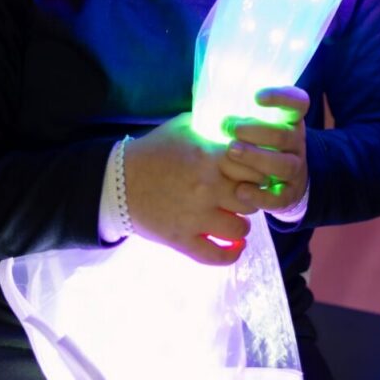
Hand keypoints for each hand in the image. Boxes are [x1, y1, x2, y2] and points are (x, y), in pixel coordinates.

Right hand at [124, 112, 258, 265]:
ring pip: (240, 229)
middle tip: (244, 196)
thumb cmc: (154, 149)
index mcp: (210, 158)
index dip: (260, 173)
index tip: (255, 174)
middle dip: (252, 198)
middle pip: (253, 200)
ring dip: (242, 225)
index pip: (256, 169)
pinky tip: (235, 247)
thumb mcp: (185, 126)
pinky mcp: (181, 240)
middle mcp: (207, 189)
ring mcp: (195, 217)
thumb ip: (214, 124)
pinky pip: (217, 256)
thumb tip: (242, 123)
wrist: (119, 179)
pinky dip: (231, 254)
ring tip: (235, 218)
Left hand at [218, 86, 308, 213]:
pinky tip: (240, 190)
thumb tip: (200, 91)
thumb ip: (233, 110)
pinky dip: (260, 195)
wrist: (277, 180)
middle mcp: (295, 143)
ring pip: (284, 165)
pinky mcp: (288, 194)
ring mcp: (295, 169)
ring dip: (257, 158)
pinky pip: (279, 197)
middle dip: (256, 131)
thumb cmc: (253, 143)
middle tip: (229, 127)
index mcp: (289, 121)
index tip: (256, 96)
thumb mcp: (251, 123)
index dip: (281, 97)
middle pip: (284, 135)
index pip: (297, 103)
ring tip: (232, 151)